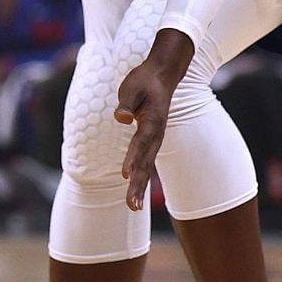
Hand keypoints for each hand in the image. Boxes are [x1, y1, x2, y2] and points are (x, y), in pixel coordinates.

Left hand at [116, 29, 191, 210]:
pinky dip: (139, 177)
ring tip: (133, 207)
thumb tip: (120, 119)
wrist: (161, 75)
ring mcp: (155, 138)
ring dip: (140, 186)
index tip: (125, 174)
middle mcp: (156, 133)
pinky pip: (144, 161)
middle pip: (145, 162)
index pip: (141, 142)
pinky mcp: (150, 140)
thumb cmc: (144, 80)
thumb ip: (126, 104)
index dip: (133, 157)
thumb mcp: (132, 87)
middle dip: (138, 184)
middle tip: (132, 206)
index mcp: (152, 120)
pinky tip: (135, 192)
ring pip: (146, 166)